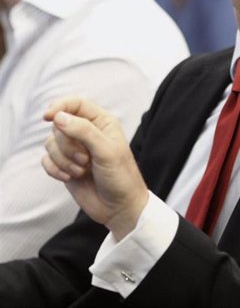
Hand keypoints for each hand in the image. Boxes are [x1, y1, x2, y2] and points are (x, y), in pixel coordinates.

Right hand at [42, 97, 148, 239]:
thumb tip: (58, 117)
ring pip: (50, 143)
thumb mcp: (106, 151)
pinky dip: (55, 169)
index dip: (60, 106)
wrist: (119, 207)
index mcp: (102, 122)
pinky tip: (70, 178)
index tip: (48, 117)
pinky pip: (46, 160)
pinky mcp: (65, 165)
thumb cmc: (120, 176)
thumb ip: (83, 131)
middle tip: (86, 160)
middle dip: (67, 144)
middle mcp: (87, 133)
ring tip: (82, 170)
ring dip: (63, 159)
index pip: (75, 103)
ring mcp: (74, 150)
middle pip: (59, 125)